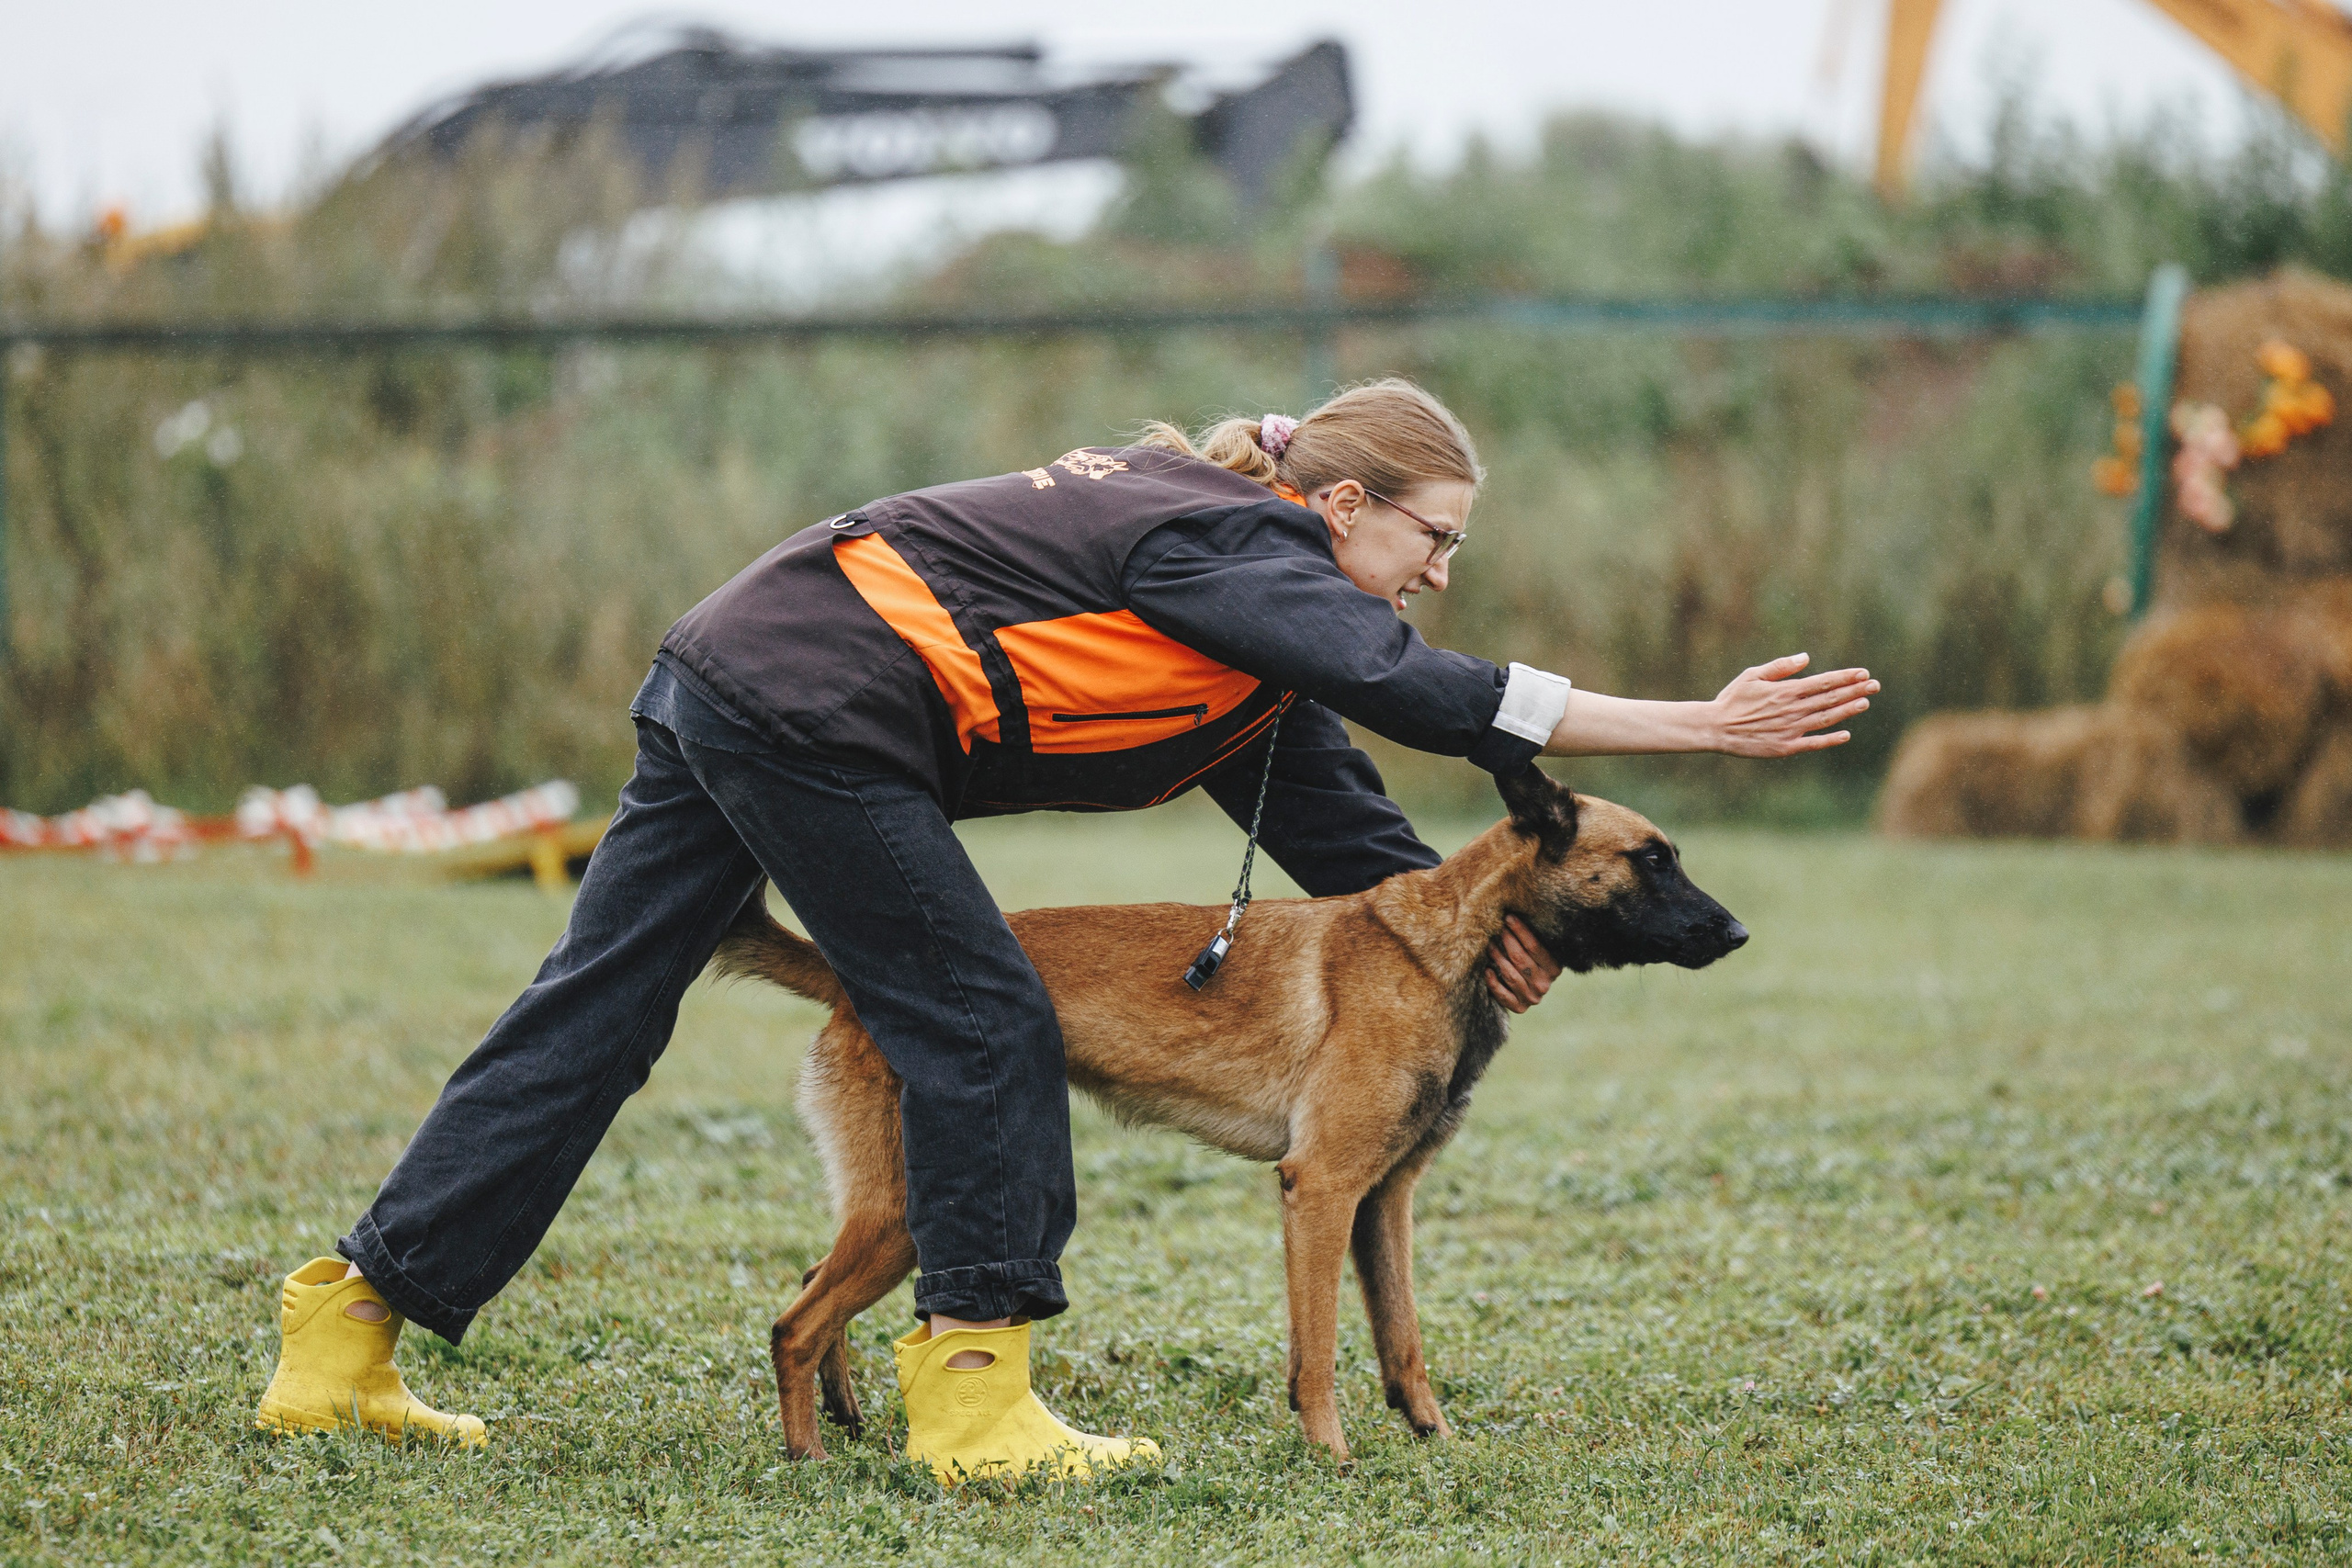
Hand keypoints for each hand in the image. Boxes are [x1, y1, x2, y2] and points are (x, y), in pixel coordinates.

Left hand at [1484, 915, 1559, 1012]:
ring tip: (1489, 945)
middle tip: (1496, 928)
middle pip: (1521, 959)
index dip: (1520, 931)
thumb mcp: (1540, 952)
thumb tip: (1513, 915)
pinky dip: (1493, 983)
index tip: (1508, 918)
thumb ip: (1532, 939)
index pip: (1534, 946)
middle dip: (1507, 941)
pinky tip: (1487, 970)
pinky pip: (1503, 995)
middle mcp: (1544, 985)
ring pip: (1511, 975)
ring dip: (1497, 958)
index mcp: (1554, 968)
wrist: (1531, 990)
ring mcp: (1532, 998)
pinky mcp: (1519, 1008)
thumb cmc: (1533, 962)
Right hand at [1709, 653, 1876, 756]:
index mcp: (1786, 691)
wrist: (1715, 729)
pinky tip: (1846, 734)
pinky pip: (1813, 743)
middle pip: (1830, 699)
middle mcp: (1793, 710)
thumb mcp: (1752, 676)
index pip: (1823, 682)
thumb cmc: (1732, 700)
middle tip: (1875, 685)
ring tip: (1865, 703)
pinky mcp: (1786, 747)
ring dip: (1848, 710)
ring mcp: (1791, 730)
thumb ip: (1780, 667)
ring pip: (1827, 719)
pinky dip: (1830, 739)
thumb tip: (1806, 658)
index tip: (1863, 673)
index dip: (1845, 677)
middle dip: (1855, 691)